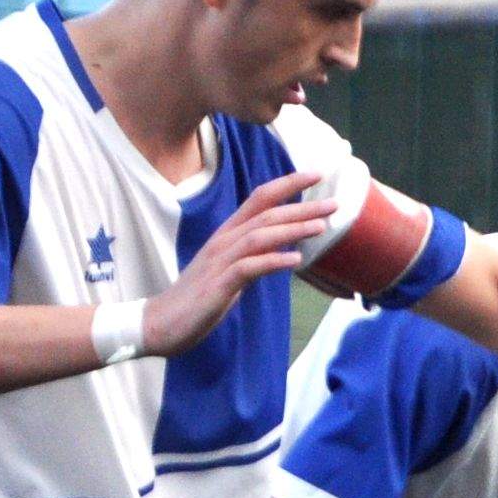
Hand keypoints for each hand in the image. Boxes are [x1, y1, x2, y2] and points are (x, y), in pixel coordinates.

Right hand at [144, 171, 324, 357]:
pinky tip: (295, 260)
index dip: (287, 184)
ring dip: (292, 229)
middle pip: (266, 215)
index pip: (259, 199)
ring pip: (259, 236)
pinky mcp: (218, 286)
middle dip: (302, 207)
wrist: (162, 323)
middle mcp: (223, 242)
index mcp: (227, 235)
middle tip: (335, 203)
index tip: (317, 174)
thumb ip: (254, 256)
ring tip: (321, 226)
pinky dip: (272, 261)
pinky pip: (248, 268)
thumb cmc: (198, 297)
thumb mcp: (230, 270)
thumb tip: (283, 249)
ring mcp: (219, 262)